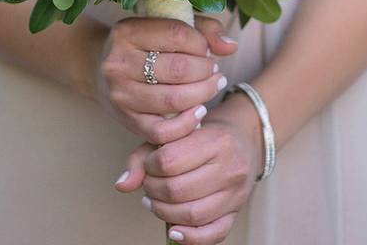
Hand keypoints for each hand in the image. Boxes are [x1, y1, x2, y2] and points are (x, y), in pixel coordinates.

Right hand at [95, 14, 237, 144]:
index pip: (178, 34)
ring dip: (203, 94)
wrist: (101, 68)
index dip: (202, 43)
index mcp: (127, 32)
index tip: (206, 49)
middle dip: (206, 71)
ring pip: (173, 100)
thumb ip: (203, 29)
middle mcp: (118, 63)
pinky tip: (199, 111)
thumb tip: (231, 47)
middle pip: (179, 69)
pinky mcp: (126, 120)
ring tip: (213, 85)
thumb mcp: (166, 26)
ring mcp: (120, 94)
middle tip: (214, 70)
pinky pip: (162, 131)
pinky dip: (187, 124)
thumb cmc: (145, 44)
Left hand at [115, 92, 263, 243]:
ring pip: (191, 214)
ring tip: (155, 201)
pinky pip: (212, 234)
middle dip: (152, 190)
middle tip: (149, 185)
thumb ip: (144, 155)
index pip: (169, 160)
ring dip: (163, 212)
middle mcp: (230, 167)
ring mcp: (236, 193)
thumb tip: (122, 185)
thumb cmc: (204, 135)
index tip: (149, 165)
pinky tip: (173, 229)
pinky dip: (189, 237)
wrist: (244, 139)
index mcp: (216, 140)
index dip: (149, 167)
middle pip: (177, 190)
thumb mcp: (176, 133)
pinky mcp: (236, 212)